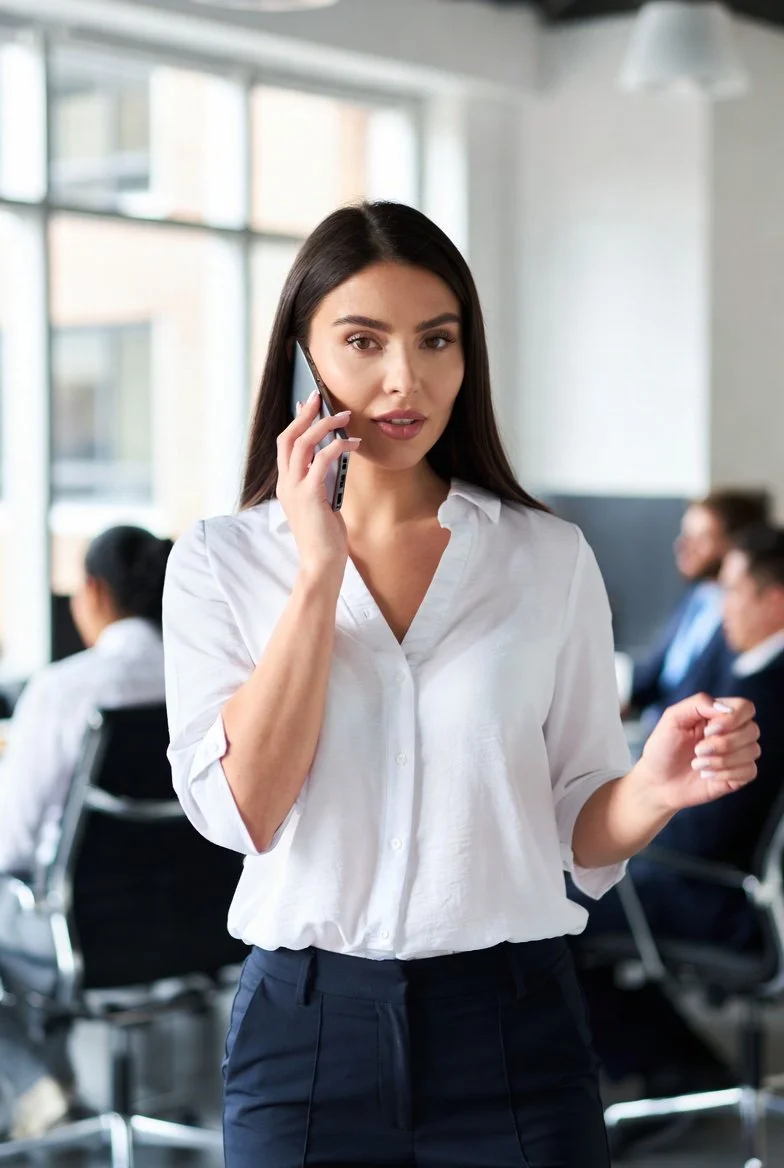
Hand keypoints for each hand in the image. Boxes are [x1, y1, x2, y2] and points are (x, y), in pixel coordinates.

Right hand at [275, 390, 360, 575]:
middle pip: (288, 437)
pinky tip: (353, 443)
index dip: (296, 422)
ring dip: (324, 425)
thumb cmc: (325, 537)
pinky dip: (338, 446)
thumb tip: (332, 458)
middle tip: (319, 397)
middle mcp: (286, 484)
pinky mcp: (310, 495)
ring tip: (344, 416)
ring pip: (303, 444)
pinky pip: (322, 460)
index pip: (285, 445)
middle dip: (305, 414)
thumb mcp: (322, 503)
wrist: (321, 563)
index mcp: (286, 485)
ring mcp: (295, 489)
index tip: (308, 405)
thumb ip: (321, 481)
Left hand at [638, 693, 759, 812]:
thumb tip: (727, 709)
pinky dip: (726, 774)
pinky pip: (750, 771)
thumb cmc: (663, 747)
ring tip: (697, 764)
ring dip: (722, 760)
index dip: (732, 719)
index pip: (746, 707)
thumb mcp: (673, 717)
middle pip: (752, 730)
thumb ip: (699, 703)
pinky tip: (707, 775)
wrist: (656, 781)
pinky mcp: (738, 776)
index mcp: (718, 715)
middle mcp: (733, 732)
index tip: (707, 730)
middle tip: (698, 750)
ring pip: (753, 750)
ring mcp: (737, 755)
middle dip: (723, 743)